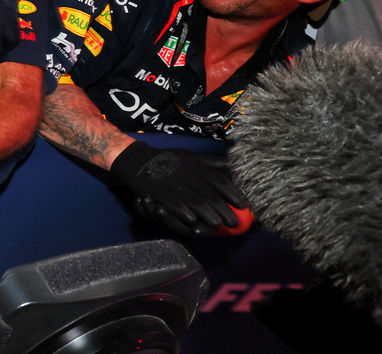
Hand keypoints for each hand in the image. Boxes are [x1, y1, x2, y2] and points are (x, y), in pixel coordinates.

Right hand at [110, 142, 247, 234]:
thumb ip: (209, 162)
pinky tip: (191, 221)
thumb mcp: (189, 156)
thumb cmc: (167, 160)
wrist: (137, 159)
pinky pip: (171, 201)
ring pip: (192, 199)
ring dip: (206, 213)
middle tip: (234, 222)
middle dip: (222, 208)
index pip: (217, 178)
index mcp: (194, 164)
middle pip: (208, 192)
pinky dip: (182, 211)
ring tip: (218, 225)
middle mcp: (185, 172)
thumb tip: (232, 165)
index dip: (232, 192)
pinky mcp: (157, 189)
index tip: (244, 205)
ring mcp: (170, 180)